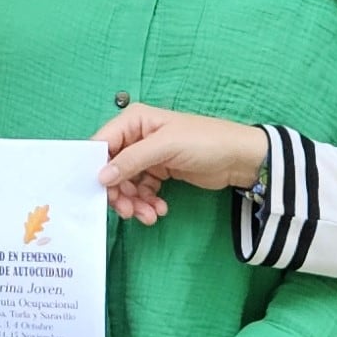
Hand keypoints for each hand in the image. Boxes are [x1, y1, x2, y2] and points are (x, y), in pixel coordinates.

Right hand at [95, 103, 267, 223]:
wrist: (239, 158)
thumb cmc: (205, 141)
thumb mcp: (166, 147)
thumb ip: (132, 160)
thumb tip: (102, 176)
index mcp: (134, 121)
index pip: (103, 144)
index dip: (97, 167)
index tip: (100, 190)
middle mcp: (137, 137)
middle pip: (112, 168)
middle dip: (119, 192)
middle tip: (128, 211)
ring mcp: (148, 156)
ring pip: (126, 184)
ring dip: (134, 202)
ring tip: (149, 216)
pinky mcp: (159, 172)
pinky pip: (142, 191)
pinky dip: (147, 203)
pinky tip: (160, 210)